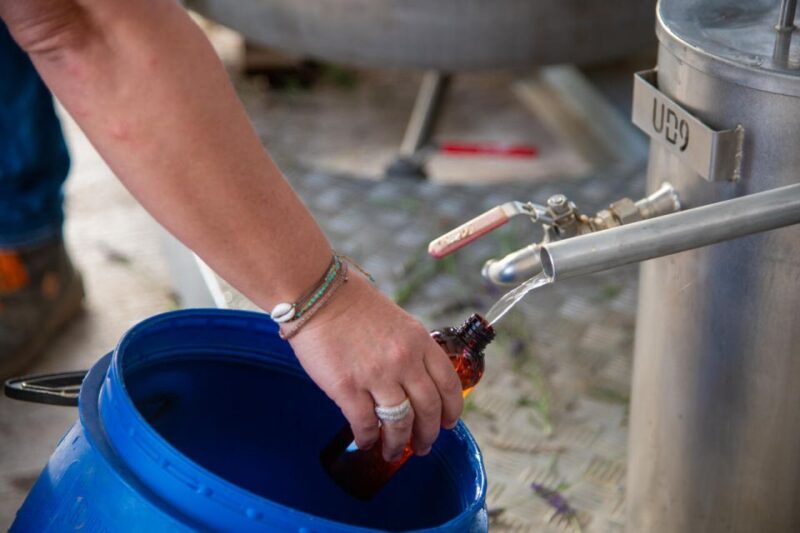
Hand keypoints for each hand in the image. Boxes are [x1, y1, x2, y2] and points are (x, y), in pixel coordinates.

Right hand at [288, 274, 463, 461]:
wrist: (317, 293)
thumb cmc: (351, 302)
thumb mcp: (397, 320)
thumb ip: (409, 348)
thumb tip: (412, 378)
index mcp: (419, 341)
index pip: (448, 383)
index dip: (452, 409)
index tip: (448, 422)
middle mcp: (404, 360)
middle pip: (429, 409)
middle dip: (428, 434)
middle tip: (422, 446)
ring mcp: (376, 375)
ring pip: (400, 422)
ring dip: (398, 443)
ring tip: (391, 451)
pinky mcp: (347, 387)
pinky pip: (365, 424)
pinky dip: (367, 438)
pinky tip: (365, 441)